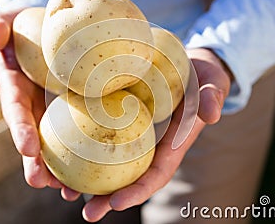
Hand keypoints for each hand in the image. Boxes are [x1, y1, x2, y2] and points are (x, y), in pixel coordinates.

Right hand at [0, 10, 80, 199]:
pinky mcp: (74, 112)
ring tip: (71, 191)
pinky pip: (81, 135)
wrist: (51, 33)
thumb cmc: (28, 25)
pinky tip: (99, 173)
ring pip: (56, 146)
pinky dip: (87, 155)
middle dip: (35, 163)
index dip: (20, 129)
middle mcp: (32, 107)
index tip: (27, 148)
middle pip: (34, 139)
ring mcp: (52, 113)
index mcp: (16, 89)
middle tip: (43, 182)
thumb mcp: (10, 20)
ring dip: (61, 170)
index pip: (16, 111)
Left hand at [81, 48, 231, 221]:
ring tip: (64, 191)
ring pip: (110, 161)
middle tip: (88, 213)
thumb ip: (212, 97)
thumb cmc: (201, 77)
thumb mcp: (211, 84)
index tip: (117, 203)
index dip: (139, 190)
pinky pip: (100, 134)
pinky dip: (83, 147)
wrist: (189, 66)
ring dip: (88, 179)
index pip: (156, 173)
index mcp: (172, 144)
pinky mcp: (120, 117)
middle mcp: (150, 145)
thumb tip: (212, 115)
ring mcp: (134, 134)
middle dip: (109, 198)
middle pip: (129, 176)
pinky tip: (61, 151)